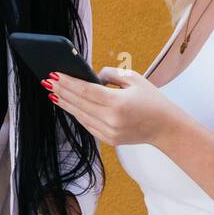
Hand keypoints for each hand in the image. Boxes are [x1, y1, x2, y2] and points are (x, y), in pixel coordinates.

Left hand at [44, 66, 180, 146]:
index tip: (54, 74)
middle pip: (79, 103)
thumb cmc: (152, 100)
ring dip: (65, 103)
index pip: (85, 90)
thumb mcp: (134, 79)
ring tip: (53, 92)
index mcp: (118, 103)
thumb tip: (90, 76)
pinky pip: (87, 124)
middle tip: (47, 81)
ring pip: (80, 115)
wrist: (166, 128)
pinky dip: (76, 114)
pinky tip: (68, 105)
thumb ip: (110, 74)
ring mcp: (109, 132)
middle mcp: (111, 120)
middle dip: (61, 91)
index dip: (67, 82)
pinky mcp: (108, 140)